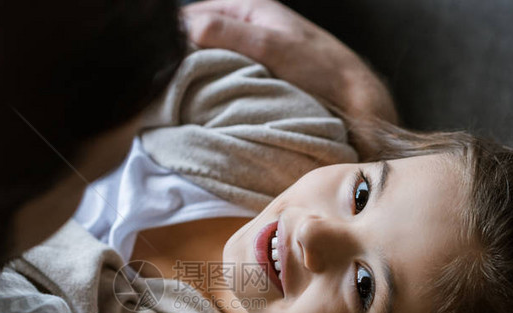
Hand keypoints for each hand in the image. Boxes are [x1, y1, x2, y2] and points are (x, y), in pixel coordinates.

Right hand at [183, 0, 397, 132]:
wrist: (354, 100)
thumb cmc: (320, 69)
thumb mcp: (270, 46)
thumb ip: (228, 34)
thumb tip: (187, 31)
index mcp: (250, 6)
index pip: (192, 14)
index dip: (172, 35)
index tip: (158, 60)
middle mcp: (247, 26)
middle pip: (197, 37)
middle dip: (180, 56)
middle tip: (164, 81)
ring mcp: (251, 52)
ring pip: (208, 60)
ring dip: (194, 75)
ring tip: (178, 94)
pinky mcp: (256, 76)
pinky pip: (222, 78)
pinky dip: (210, 87)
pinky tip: (202, 103)